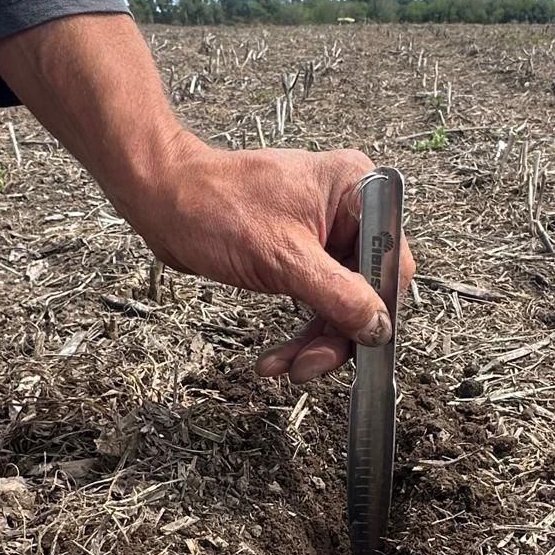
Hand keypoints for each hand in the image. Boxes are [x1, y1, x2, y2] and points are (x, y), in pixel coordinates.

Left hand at [119, 133, 416, 381]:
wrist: (163, 200)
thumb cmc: (213, 206)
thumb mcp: (284, 258)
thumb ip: (339, 296)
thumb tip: (379, 327)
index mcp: (355, 188)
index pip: (390, 259)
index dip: (379, 306)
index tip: (361, 343)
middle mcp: (346, 208)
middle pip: (367, 287)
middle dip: (338, 332)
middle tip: (310, 366)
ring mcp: (323, 232)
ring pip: (340, 301)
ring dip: (317, 340)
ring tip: (288, 366)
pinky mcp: (300, 253)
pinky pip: (315, 299)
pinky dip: (300, 331)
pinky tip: (279, 357)